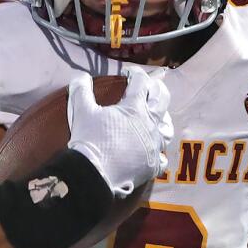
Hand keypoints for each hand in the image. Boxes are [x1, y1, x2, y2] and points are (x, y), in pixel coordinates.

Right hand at [67, 67, 172, 194]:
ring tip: (156, 117)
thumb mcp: (82, 111)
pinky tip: (153, 150)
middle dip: (156, 88)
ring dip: (162, 119)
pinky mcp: (153, 164)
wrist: (93, 174)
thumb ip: (81, 89)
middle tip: (148, 87)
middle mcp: (150, 124)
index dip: (135, 73)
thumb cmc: (89, 140)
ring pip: (167, 127)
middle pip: (162, 99)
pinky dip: (159, 152)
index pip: (141, 82)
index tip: (127, 73)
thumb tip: (80, 74)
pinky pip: (162, 157)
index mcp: (134, 108)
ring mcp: (154, 145)